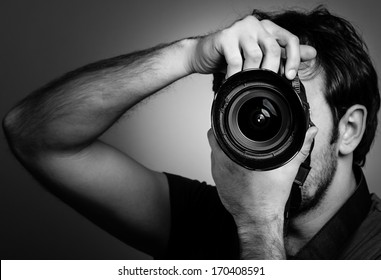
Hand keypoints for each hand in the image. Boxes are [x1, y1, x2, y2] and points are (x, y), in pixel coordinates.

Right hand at [189, 15, 315, 78]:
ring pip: (255, 54)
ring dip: (251, 75)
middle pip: (273, 48)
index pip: (290, 39)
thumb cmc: (232, 56)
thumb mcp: (261, 56)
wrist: (204, 54)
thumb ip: (284, 54)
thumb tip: (312, 53)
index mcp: (268, 28)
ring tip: (247, 84)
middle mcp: (256, 24)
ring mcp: (240, 29)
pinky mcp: (224, 37)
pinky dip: (236, 75)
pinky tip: (233, 82)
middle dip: (272, 71)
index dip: (294, 59)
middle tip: (266, 85)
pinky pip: (235, 60)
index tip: (290, 76)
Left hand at [207, 126, 317, 225]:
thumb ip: (300, 148)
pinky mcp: (218, 184)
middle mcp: (221, 164)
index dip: (224, 123)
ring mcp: (217, 175)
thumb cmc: (269, 198)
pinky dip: (225, 163)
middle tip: (237, 135)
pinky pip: (217, 167)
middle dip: (225, 135)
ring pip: (215, 154)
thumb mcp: (287, 169)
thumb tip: (310, 131)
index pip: (218, 131)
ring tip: (239, 150)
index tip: (231, 122)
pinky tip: (237, 166)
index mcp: (234, 157)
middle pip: (215, 140)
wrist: (259, 220)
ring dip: (224, 149)